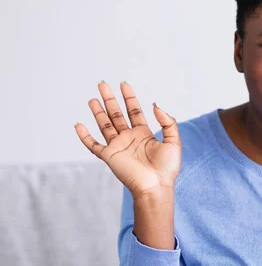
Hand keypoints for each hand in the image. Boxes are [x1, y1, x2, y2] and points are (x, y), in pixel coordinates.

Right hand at [74, 81, 181, 198]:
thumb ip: (168, 122)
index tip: (123, 84)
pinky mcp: (109, 157)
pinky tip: (78, 125)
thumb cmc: (167, 168)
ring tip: (92, 99)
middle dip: (110, 99)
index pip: (134, 111)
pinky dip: (85, 136)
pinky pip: (93, 145)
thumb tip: (155, 105)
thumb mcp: (174, 141)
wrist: (156, 186)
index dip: (129, 98)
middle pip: (117, 114)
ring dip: (98, 112)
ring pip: (105, 125)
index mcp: (143, 134)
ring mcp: (118, 147)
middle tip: (102, 84)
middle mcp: (129, 138)